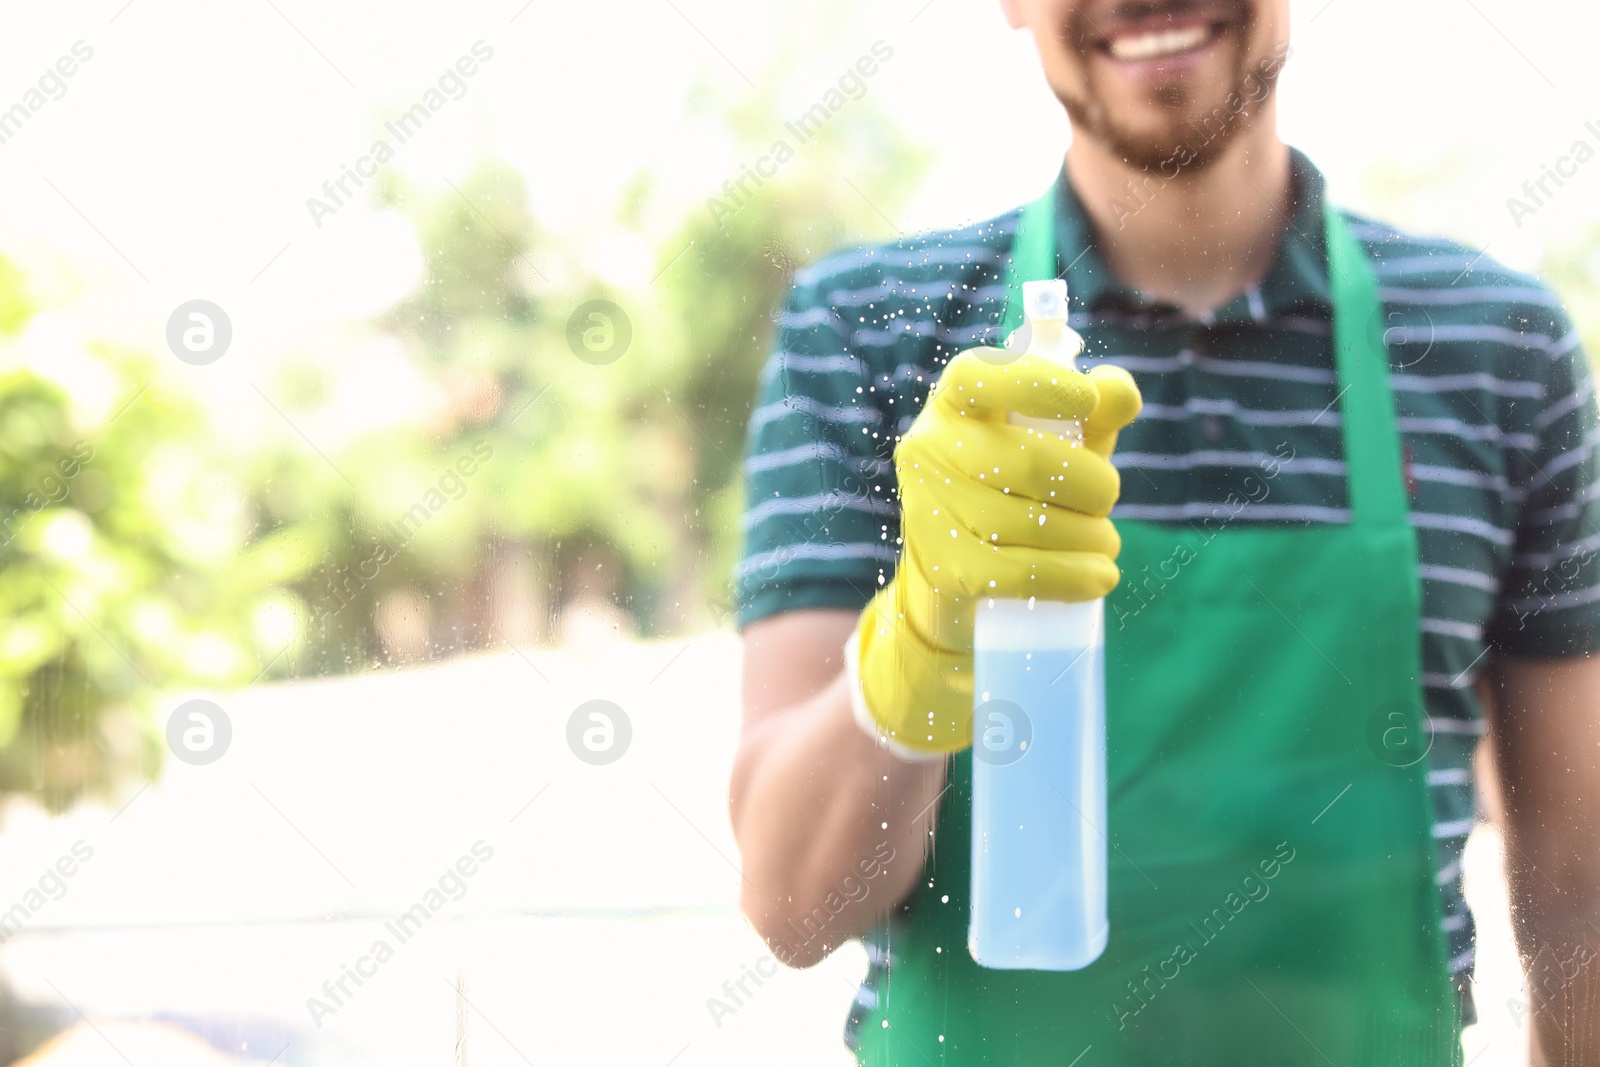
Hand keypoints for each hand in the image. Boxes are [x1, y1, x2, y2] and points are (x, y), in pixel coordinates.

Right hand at [846, 348, 1141, 756]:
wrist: (959, 563)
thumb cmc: (1018, 484)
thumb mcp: (1059, 439)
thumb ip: (1095, 412)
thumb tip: (1119, 394)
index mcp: (956, 401)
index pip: (979, 376)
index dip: (1036, 384)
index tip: (1087, 400)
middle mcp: (930, 447)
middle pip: (1028, 462)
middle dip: (1092, 485)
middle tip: (1108, 499)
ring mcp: (929, 509)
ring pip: (1029, 523)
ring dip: (1090, 537)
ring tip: (1106, 543)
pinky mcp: (942, 566)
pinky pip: (1020, 573)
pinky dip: (1073, 577)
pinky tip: (1100, 576)